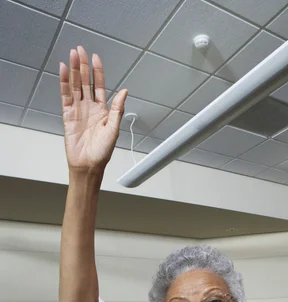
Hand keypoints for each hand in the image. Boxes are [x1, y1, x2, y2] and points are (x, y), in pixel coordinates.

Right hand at [60, 46, 127, 171]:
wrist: (88, 166)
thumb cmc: (102, 152)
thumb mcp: (113, 129)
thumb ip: (117, 109)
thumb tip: (125, 91)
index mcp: (102, 110)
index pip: (99, 86)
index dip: (97, 72)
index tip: (95, 58)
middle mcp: (89, 108)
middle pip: (85, 82)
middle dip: (83, 66)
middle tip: (80, 50)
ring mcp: (78, 110)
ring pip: (75, 86)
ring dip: (74, 71)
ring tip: (72, 55)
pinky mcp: (67, 115)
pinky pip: (65, 96)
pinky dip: (64, 83)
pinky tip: (64, 71)